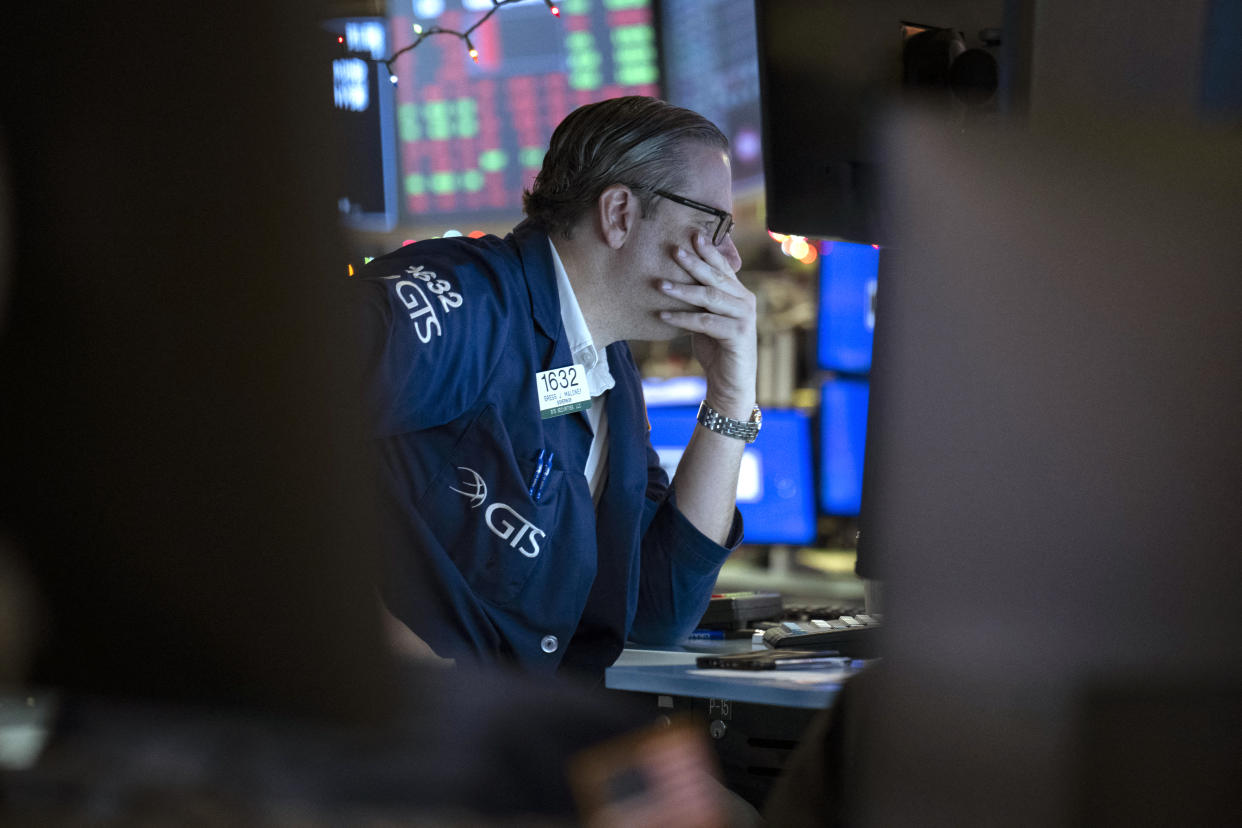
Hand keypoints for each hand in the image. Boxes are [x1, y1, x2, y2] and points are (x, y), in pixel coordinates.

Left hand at [658, 232, 756, 417]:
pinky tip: (664, 315)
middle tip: (674, 250)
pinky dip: (683, 318)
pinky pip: (705, 322)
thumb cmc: (716, 350)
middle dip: (694, 262)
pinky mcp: (738, 334)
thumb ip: (700, 300)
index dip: (708, 250)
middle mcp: (745, 301)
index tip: (692, 235)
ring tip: (661, 284)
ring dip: (684, 290)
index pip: (723, 267)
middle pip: (716, 277)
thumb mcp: (706, 319)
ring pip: (711, 297)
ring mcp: (744, 317)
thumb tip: (675, 280)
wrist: (731, 382)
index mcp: (738, 293)